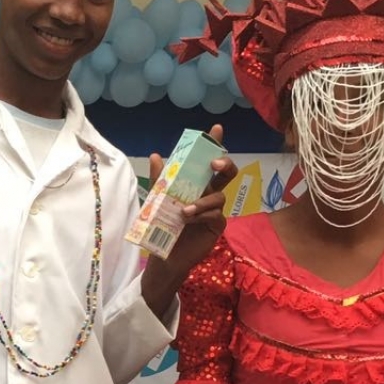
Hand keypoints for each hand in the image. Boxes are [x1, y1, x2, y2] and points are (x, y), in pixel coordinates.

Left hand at [141, 124, 235, 312]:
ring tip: (184, 211)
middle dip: (224, 164)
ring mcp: (215, 210)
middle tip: (213, 164)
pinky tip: (188, 220)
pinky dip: (202, 215)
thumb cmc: (163, 225)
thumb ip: (160, 179)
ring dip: (202, 201)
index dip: (215, 144)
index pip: (207, 160)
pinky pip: (215, 215)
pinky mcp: (216, 226)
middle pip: (227, 173)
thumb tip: (156, 155)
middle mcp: (209, 193)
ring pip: (219, 197)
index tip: (216, 128)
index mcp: (197, 184)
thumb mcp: (158, 200)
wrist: (164, 254)